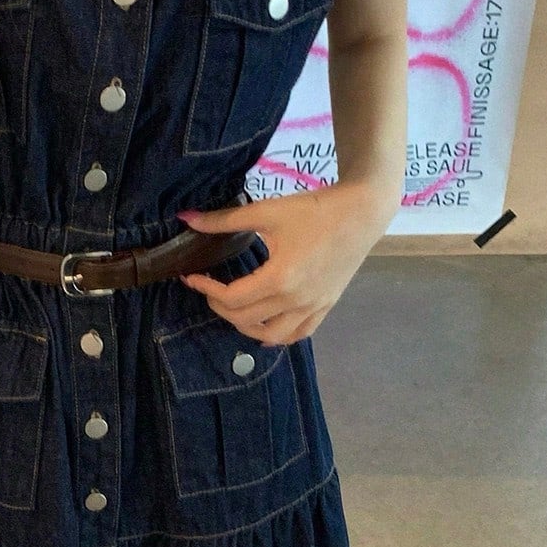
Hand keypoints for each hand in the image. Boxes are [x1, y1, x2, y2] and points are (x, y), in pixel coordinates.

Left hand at [174, 182, 397, 344]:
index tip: (192, 277)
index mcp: (280, 278)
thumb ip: (224, 220)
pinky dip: (278, 336)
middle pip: (246, 319)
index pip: (231, 299)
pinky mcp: (326, 306)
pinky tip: (266, 328)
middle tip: (210, 289)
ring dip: (246, 328)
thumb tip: (185, 219)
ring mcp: (314, 307)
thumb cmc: (314, 209)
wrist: (362, 211)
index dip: (206, 289)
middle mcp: (296, 300)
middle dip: (220, 307)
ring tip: (234, 310)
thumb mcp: (266, 212)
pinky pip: (298, 334)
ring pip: (272, 336)